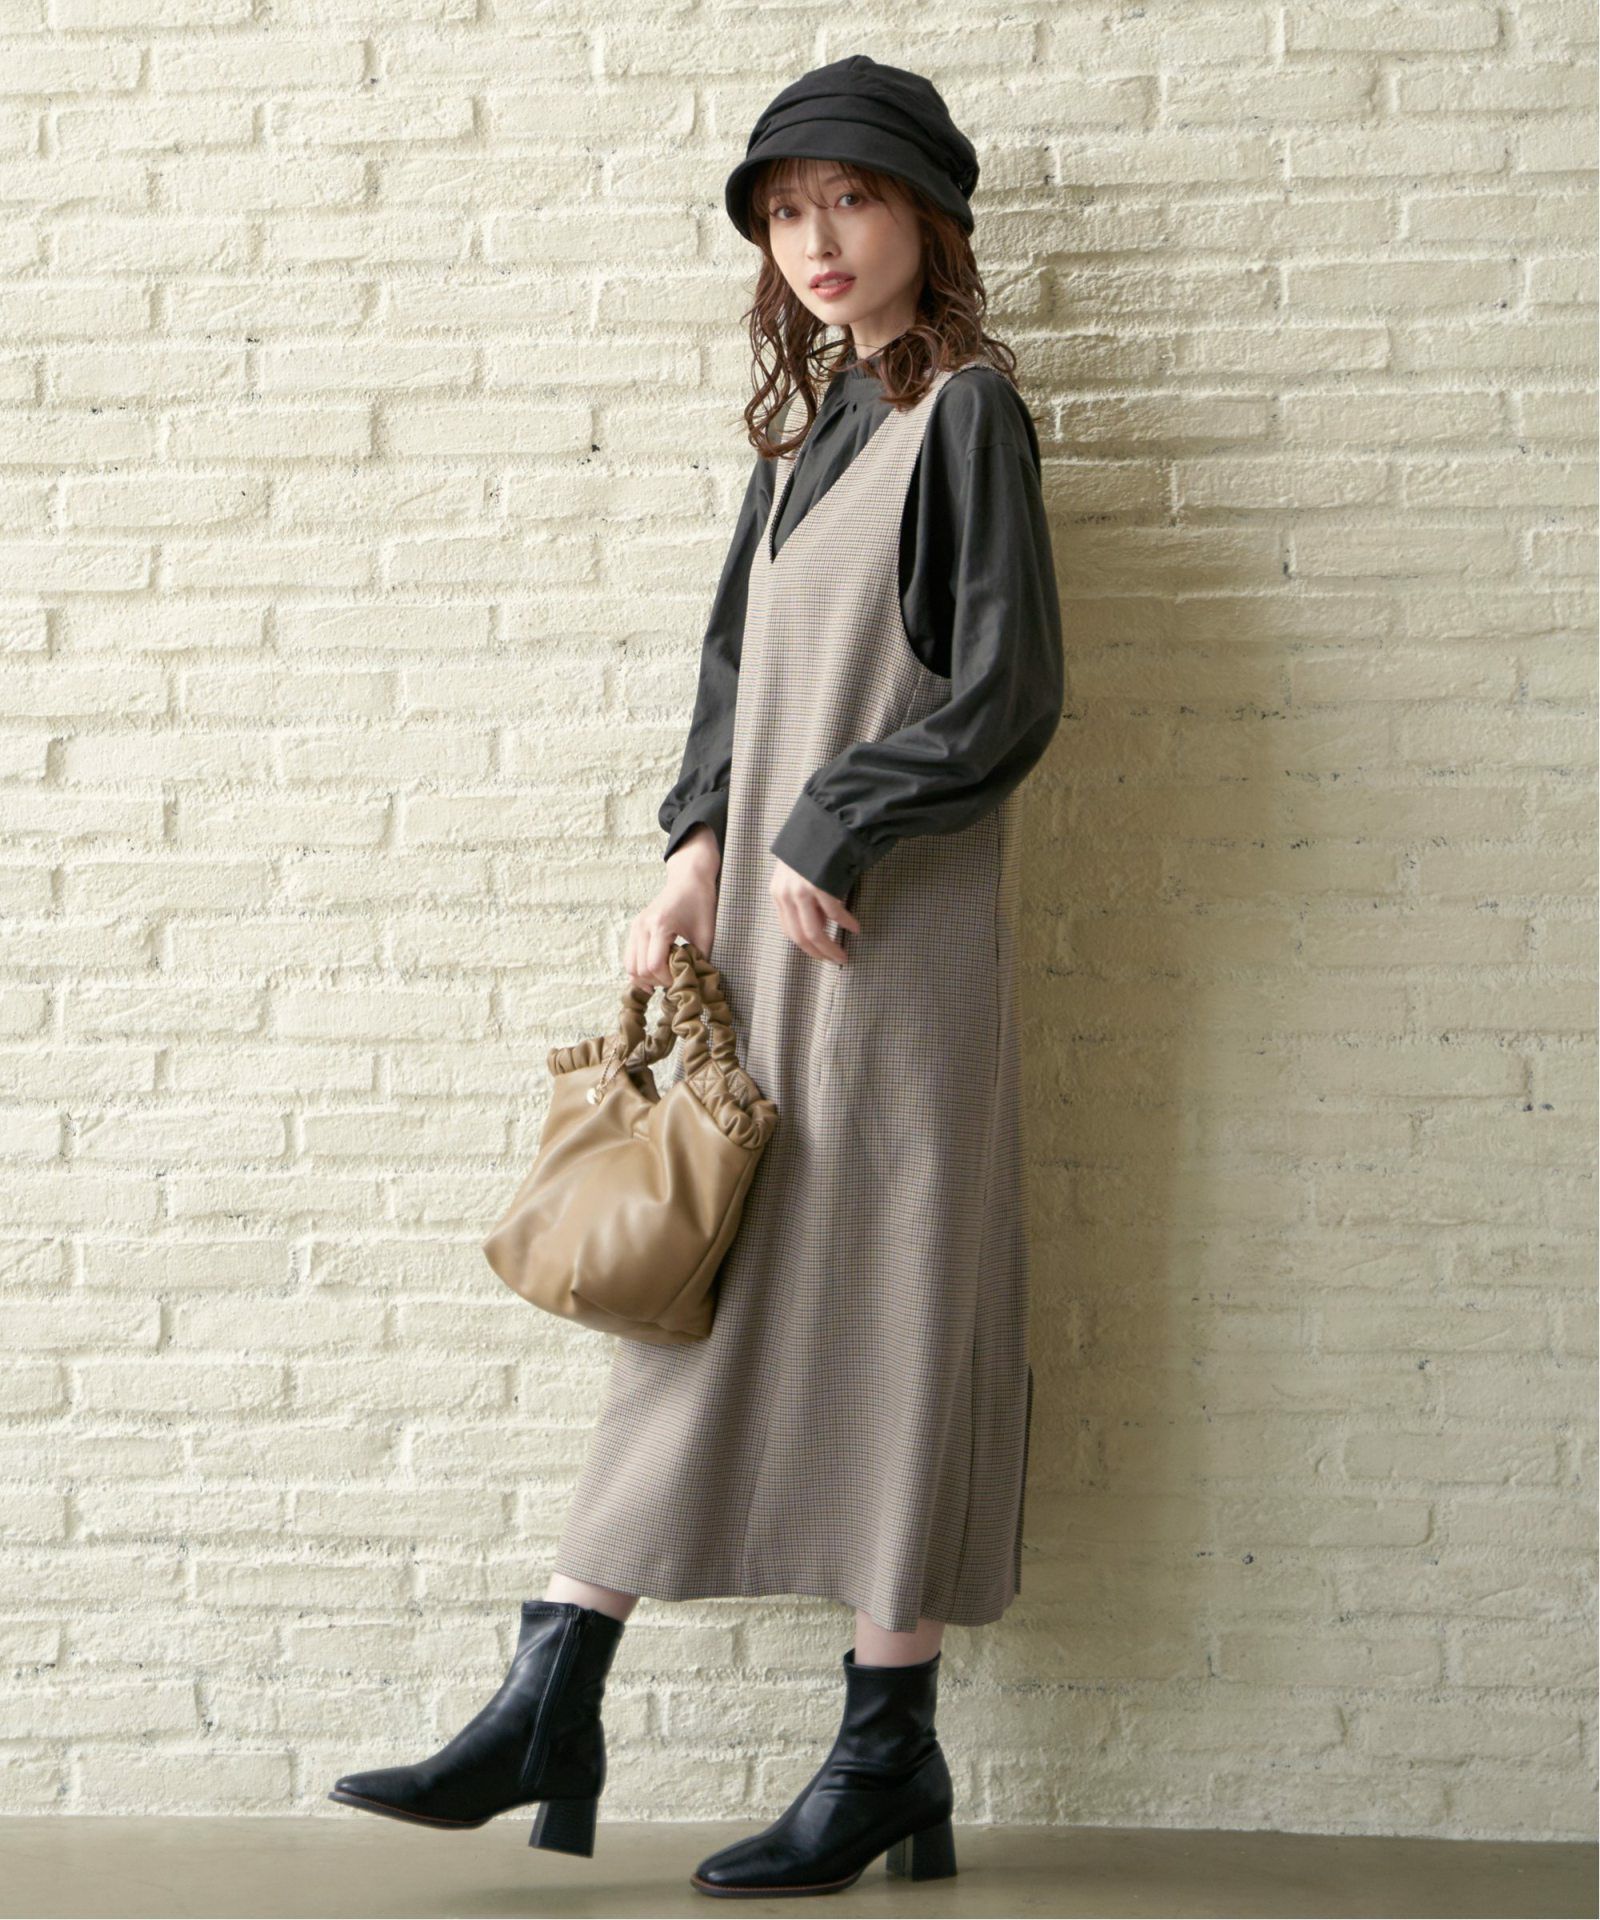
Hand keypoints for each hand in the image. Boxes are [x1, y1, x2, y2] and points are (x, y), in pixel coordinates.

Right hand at [627, 824, 719, 989]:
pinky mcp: (634, 928)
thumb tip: (696, 983)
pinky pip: (629, 957)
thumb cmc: (700, 902)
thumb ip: (700, 958)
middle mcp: (642, 926)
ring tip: (665, 979)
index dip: (667, 980)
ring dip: (646, 978)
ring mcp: (635, 927)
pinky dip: (639, 970)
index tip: (682, 981)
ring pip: (629, 966)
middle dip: (657, 981)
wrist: (688, 879)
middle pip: (639, 969)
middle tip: (675, 982)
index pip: (654, 965)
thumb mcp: (706, 932)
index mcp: (659, 925)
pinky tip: (655, 974)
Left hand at [770, 857, 859, 965]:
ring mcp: (801, 890)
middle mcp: (785, 894)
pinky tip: (855, 928)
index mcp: (778, 893)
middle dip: (819, 953)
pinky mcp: (819, 885)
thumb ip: (803, 899)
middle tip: (835, 960)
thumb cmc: (812, 848)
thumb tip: (821, 924)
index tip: (820, 955)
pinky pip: (834, 913)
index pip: (789, 931)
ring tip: (843, 955)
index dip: (806, 948)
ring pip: (814, 932)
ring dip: (830, 948)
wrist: (822, 822)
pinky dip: (846, 922)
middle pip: (801, 936)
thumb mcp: (797, 874)